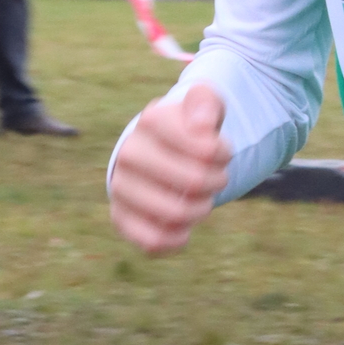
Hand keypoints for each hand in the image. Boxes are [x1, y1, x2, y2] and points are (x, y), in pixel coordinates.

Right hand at [109, 84, 229, 255]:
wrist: (160, 151)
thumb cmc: (188, 130)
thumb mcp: (203, 105)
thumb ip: (206, 102)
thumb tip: (201, 126)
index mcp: (152, 120)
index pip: (206, 149)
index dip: (223, 155)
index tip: (222, 152)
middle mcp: (129, 152)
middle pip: (194, 181)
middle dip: (215, 183)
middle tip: (216, 178)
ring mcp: (121, 186)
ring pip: (174, 213)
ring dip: (200, 210)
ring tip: (202, 200)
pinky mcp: (120, 216)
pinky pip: (151, 241)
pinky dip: (176, 240)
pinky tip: (185, 229)